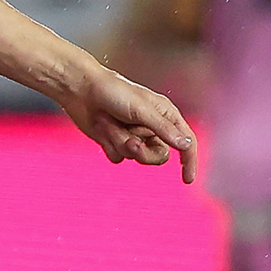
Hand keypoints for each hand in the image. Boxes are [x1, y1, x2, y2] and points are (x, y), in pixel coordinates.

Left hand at [60, 65, 198, 183]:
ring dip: (121, 143)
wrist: (80, 90)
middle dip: (143, 153)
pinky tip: (101, 128)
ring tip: (109, 125)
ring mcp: (133, 135)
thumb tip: (186, 145)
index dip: (189, 160)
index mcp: (164, 114)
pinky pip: (118, 157)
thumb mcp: (142, 111)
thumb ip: (164, 129)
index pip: (185, 141)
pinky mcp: (115, 141)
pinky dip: (109, 145)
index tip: (187, 180)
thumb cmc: (113, 92)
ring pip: (136, 157)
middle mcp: (151, 126)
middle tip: (131, 143)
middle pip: (159, 156)